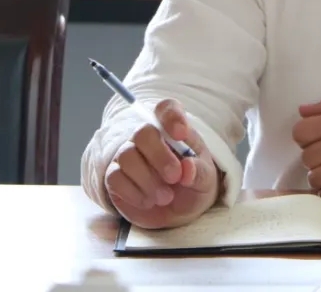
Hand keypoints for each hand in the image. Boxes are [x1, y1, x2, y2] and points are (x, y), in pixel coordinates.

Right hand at [104, 99, 219, 228]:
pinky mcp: (115, 177)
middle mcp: (149, 138)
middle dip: (159, 156)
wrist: (179, 212)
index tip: (181, 134)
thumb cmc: (194, 185)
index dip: (171, 117)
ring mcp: (129, 156)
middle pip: (143, 132)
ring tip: (166, 197)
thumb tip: (188, 166)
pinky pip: (115, 177)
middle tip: (175, 176)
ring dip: (148, 180)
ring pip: (127, 156)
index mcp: (174, 130)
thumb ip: (200, 172)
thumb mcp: (206, 180)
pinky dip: (134, 192)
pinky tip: (148, 201)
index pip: (166, 108)